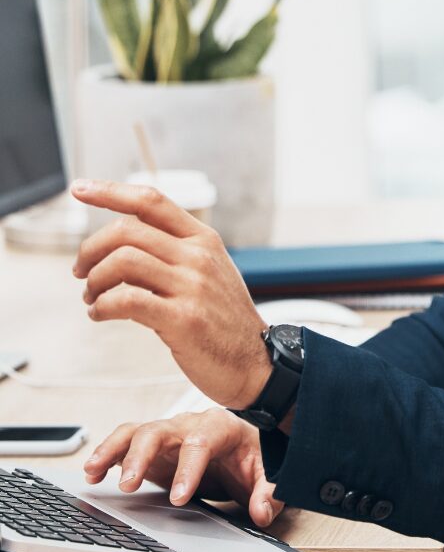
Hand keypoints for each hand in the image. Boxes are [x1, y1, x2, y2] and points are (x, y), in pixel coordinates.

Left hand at [71, 178, 270, 408]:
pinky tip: (100, 314)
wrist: (254, 362)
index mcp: (204, 240)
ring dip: (94, 281)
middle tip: (81, 271)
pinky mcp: (182, 319)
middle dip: (90, 250)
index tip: (81, 190)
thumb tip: (121, 243)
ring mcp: (192, 286)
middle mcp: (199, 256)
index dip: (111, 192)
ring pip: (122, 262)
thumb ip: (174, 253)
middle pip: (127, 231)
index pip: (152, 202)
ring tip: (92, 297)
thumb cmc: (224, 321)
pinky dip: (101, 307)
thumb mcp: (210, 272)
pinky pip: (125, 301)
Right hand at [84, 410, 283, 527]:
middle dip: (141, 455)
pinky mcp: (154, 448)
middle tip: (127, 485)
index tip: (179, 498)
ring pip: (137, 431)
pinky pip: (126, 443)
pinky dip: (108, 454)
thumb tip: (262, 512)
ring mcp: (170, 434)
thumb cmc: (254, 456)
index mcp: (221, 428)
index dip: (188, 469)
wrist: (245, 445)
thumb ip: (269, 492)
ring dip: (114, 450)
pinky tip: (93, 472)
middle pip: (160, 430)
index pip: (201, 443)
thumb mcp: (268, 473)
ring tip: (93, 470)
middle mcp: (190, 425)